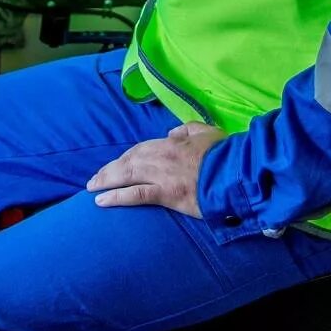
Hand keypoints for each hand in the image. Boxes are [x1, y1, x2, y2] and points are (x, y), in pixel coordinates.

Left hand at [85, 122, 225, 216]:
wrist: (239, 173)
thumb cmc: (227, 153)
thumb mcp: (208, 132)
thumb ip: (188, 129)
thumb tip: (171, 133)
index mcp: (172, 142)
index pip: (142, 149)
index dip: (127, 157)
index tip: (118, 163)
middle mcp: (161, 157)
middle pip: (128, 161)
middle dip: (109, 169)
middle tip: (96, 178)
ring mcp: (162, 176)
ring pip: (126, 176)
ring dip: (105, 180)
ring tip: (92, 187)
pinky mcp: (166, 194)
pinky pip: (135, 195)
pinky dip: (116, 196)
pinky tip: (100, 201)